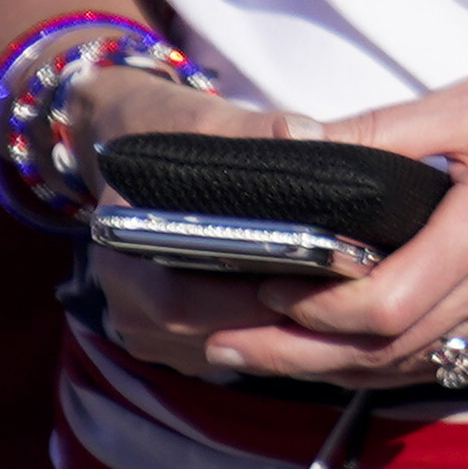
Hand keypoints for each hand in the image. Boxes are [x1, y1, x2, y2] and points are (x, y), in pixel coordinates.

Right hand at [72, 62, 323, 384]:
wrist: (129, 142)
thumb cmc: (163, 129)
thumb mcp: (202, 119)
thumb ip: (252, 130)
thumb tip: (305, 138)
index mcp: (121, 253)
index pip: (181, 300)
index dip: (248, 299)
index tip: (312, 278)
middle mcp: (127, 302)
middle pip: (210, 331)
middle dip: (279, 314)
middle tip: (346, 287)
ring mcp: (148, 328)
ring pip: (224, 348)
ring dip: (277, 325)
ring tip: (337, 291)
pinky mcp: (172, 341)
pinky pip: (226, 349)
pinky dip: (266, 327)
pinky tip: (310, 298)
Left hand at [190, 51, 467, 390]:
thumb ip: (380, 132)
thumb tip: (295, 147)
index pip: (387, 303)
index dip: (316, 311)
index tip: (265, 287)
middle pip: (387, 350)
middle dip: (296, 354)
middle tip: (223, 344)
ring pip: (415, 367)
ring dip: (334, 368)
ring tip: (260, 353)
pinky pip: (452, 362)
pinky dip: (390, 365)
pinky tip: (343, 352)